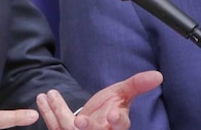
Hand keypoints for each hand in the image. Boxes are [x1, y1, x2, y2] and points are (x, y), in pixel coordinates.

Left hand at [36, 70, 161, 129]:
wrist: (95, 120)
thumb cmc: (111, 107)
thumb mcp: (123, 94)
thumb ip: (138, 84)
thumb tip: (158, 75)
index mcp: (116, 125)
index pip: (120, 125)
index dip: (117, 122)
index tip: (113, 115)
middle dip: (86, 128)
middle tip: (80, 120)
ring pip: (70, 129)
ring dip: (59, 113)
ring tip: (50, 94)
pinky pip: (56, 126)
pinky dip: (48, 113)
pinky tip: (42, 98)